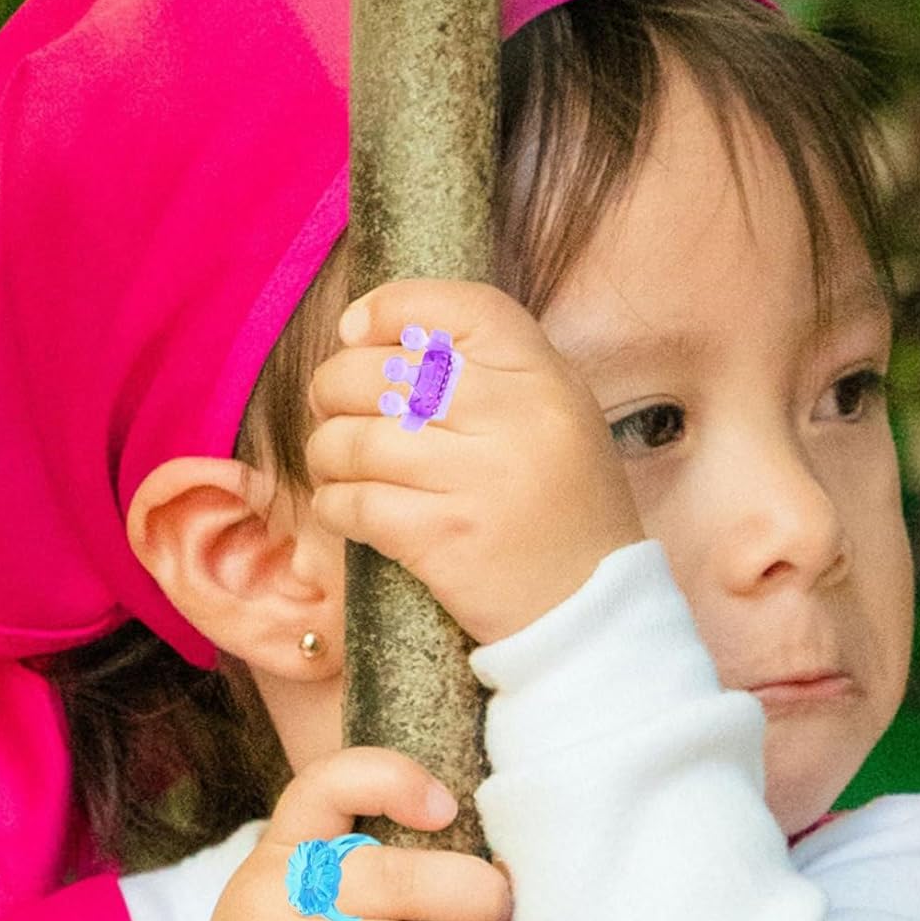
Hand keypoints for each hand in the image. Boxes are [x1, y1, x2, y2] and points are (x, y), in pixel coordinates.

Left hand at [305, 278, 644, 645]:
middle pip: (383, 372)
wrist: (592, 611)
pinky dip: (334, 504)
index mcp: (544, 380)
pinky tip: (346, 509)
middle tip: (332, 409)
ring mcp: (477, 480)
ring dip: (327, 452)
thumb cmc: (565, 512)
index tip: (357, 329)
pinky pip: (354, 503)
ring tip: (337, 465)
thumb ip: (493, 372)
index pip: (457, 310)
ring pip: (355, 439)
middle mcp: (513, 420)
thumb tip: (374, 339)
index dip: (392, 308)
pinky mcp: (443, 538)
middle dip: (335, 388)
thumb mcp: (559, 419)